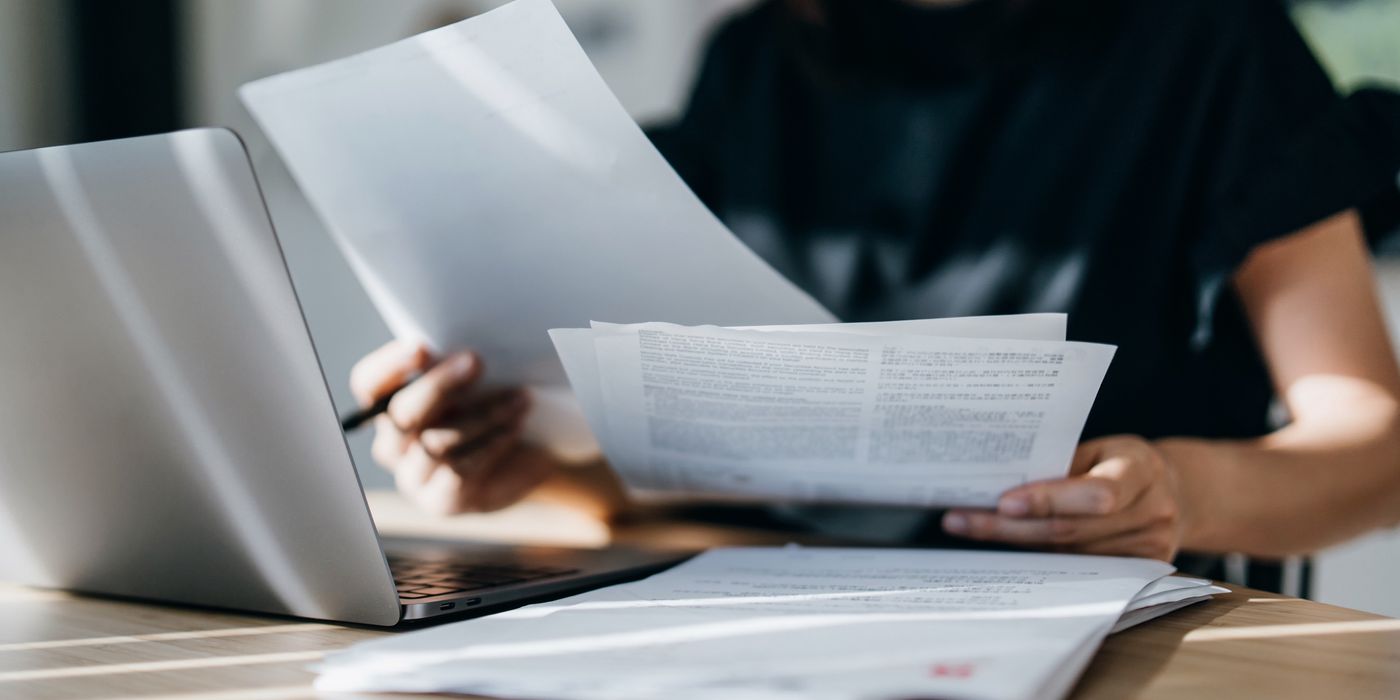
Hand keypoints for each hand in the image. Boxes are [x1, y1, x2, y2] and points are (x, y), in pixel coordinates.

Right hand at [350, 340, 555, 514]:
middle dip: (438, 385)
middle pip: (400, 414)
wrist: (528, 458)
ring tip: (519, 396)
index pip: (369, 384)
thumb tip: (463, 350)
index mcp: (389, 406)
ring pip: (436, 443)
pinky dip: (491, 443)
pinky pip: (460, 470)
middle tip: (476, 361)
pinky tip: (515, 425)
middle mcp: (392, 444)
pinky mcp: (440, 501)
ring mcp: (413, 477)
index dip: (390, 365)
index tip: (422, 346)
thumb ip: (457, 365)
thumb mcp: (476, 382)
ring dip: (482, 414)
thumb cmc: (496, 406)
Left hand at [940, 436, 1187, 560]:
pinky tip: (1005, 549)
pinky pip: (1079, 569)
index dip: (1049, 499)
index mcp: (1141, 470)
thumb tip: (999, 475)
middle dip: (1011, 527)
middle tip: (962, 521)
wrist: (1175, 493)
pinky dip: (1040, 558)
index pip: (1096, 492)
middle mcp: (1152, 512)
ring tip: (970, 529)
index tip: (1004, 501)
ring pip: (1068, 554)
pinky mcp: (1141, 571)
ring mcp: (1150, 547)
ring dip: (1016, 544)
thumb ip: (1061, 463)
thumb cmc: (1123, 463)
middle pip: (1071, 530)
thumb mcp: (1100, 448)